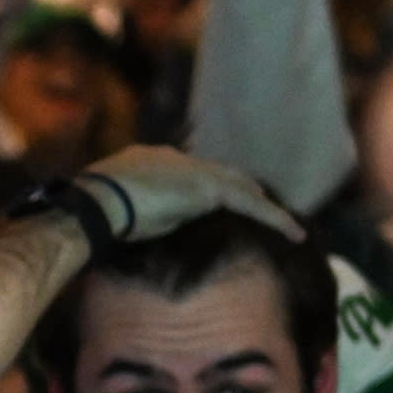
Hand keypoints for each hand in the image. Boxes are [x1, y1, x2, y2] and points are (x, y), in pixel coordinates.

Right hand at [78, 145, 304, 242]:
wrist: (99, 203)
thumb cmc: (100, 213)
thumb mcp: (125, 212)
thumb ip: (144, 212)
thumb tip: (152, 226)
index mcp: (155, 161)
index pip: (191, 173)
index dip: (207, 186)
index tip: (215, 202)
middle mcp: (179, 160)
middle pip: (222, 174)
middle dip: (242, 189)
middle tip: (260, 202)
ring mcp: (195, 170)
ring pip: (241, 188)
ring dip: (263, 206)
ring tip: (286, 223)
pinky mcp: (210, 188)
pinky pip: (251, 205)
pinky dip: (274, 218)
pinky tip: (293, 233)